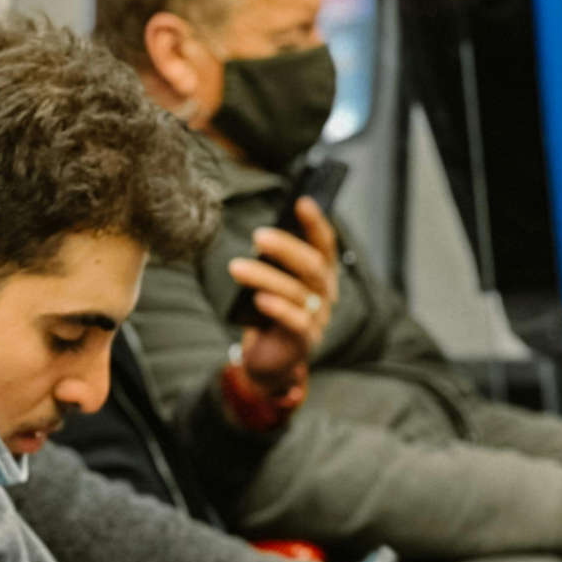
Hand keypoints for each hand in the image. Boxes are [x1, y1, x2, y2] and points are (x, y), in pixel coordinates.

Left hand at [230, 197, 337, 396]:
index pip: (325, 245)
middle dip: (286, 248)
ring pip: (296, 292)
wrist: (270, 359)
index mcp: (322, 275)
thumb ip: (275, 264)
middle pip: (312, 266)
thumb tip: (262, 238)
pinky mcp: (304, 341)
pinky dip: (278, 309)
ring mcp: (318, 319)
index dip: (316, 224)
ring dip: (264, 277)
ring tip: (236, 268)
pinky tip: (259, 299)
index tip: (301, 202)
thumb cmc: (270, 312)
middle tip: (258, 237)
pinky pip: (296, 322)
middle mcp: (325, 295)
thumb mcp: (274, 283)